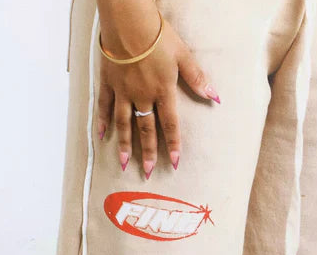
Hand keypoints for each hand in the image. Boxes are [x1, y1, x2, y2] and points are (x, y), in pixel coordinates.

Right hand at [96, 1, 219, 176]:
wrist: (129, 20)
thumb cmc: (157, 35)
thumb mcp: (183, 55)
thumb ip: (197, 79)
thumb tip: (215, 97)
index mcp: (162, 91)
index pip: (170, 124)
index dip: (173, 144)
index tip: (174, 163)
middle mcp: (142, 96)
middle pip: (146, 130)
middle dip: (148, 153)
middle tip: (147, 172)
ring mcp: (123, 91)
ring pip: (124, 124)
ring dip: (124, 145)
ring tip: (123, 163)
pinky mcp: (108, 82)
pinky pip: (104, 106)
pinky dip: (103, 121)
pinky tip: (102, 136)